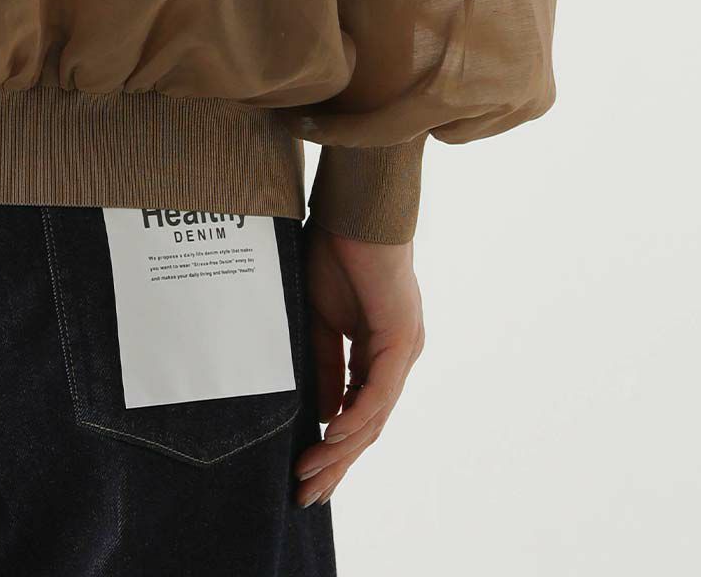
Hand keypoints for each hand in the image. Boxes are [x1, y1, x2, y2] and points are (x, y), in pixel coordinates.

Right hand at [294, 223, 423, 506]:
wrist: (357, 209)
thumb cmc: (337, 249)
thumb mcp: (319, 317)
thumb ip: (322, 362)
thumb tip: (320, 411)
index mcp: (378, 352)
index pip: (356, 413)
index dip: (332, 447)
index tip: (304, 473)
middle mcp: (397, 357)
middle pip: (367, 427)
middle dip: (336, 466)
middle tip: (306, 497)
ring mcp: (403, 350)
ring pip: (373, 417)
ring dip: (339, 450)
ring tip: (309, 476)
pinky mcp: (401, 337)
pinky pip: (377, 390)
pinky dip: (354, 416)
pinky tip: (331, 436)